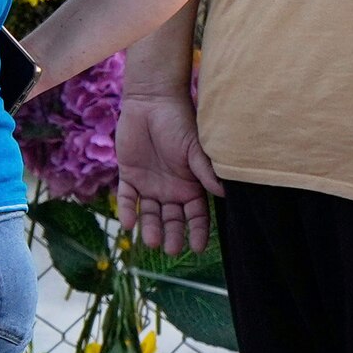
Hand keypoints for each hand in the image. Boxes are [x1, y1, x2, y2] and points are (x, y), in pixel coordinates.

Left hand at [116, 84, 220, 254]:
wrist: (152, 102)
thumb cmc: (180, 123)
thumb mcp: (195, 149)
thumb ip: (205, 171)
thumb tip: (224, 194)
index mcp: (191, 185)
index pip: (196, 215)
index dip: (198, 231)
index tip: (197, 248)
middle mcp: (171, 190)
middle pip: (172, 219)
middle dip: (172, 235)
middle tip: (170, 250)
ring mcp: (150, 184)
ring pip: (150, 213)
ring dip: (150, 227)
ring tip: (150, 242)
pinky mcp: (129, 175)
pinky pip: (127, 198)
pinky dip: (127, 210)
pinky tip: (128, 224)